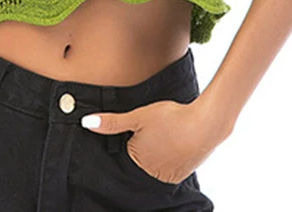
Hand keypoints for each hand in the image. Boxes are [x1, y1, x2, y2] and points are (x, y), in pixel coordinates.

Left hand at [80, 95, 229, 184]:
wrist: (205, 124)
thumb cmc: (170, 118)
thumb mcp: (137, 116)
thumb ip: (112, 122)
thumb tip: (86, 123)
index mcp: (137, 161)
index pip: (125, 152)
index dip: (130, 138)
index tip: (137, 130)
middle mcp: (153, 173)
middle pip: (141, 159)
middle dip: (143, 146)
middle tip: (154, 131)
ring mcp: (170, 174)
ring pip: (157, 161)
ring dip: (158, 150)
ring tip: (165, 134)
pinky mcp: (185, 171)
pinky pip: (172, 164)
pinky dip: (172, 153)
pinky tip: (176, 140)